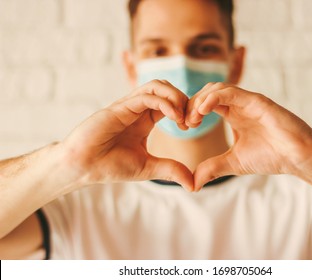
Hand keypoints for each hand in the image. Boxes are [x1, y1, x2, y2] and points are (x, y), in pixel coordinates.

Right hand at [61, 80, 193, 190]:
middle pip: (166, 88)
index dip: (185, 109)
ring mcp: (128, 106)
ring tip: (182, 117)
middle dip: (184, 100)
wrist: (83, 167)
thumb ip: (171, 170)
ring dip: (175, 96)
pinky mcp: (119, 107)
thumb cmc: (110, 166)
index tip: (191, 126)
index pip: (170, 103)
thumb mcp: (148, 168)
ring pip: (157, 85)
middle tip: (191, 120)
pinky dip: (164, 102)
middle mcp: (137, 109)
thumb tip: (193, 184)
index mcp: (144, 120)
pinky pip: (146, 96)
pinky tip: (173, 117)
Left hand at [186, 83, 311, 189]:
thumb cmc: (271, 157)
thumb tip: (192, 184)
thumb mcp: (233, 163)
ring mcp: (248, 101)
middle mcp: (239, 104)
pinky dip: (213, 97)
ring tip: (193, 119)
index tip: (183, 127)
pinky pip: (231, 92)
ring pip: (216, 88)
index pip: (205, 103)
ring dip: (199, 100)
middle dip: (191, 105)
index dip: (191, 111)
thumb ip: (212, 168)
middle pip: (207, 92)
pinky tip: (203, 111)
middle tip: (185, 123)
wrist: (296, 158)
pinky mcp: (257, 101)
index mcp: (233, 114)